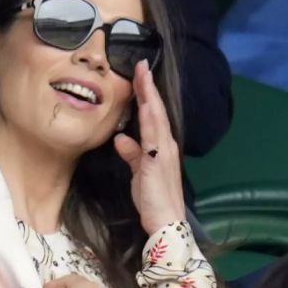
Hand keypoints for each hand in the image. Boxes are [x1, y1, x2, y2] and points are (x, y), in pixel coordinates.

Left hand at [114, 60, 185, 234]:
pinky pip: (152, 134)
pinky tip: (144, 105)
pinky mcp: (157, 160)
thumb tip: (121, 139)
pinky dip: (148, 118)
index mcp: (161, 147)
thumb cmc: (152, 201)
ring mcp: (163, 151)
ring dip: (148, 95)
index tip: (140, 75)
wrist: (166, 222)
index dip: (146, 95)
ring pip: (155, 117)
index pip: (152, 116)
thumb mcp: (138, 174)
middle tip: (141, 64)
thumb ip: (132, 155)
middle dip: (148, 87)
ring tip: (142, 75)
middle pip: (155, 110)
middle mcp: (165, 145)